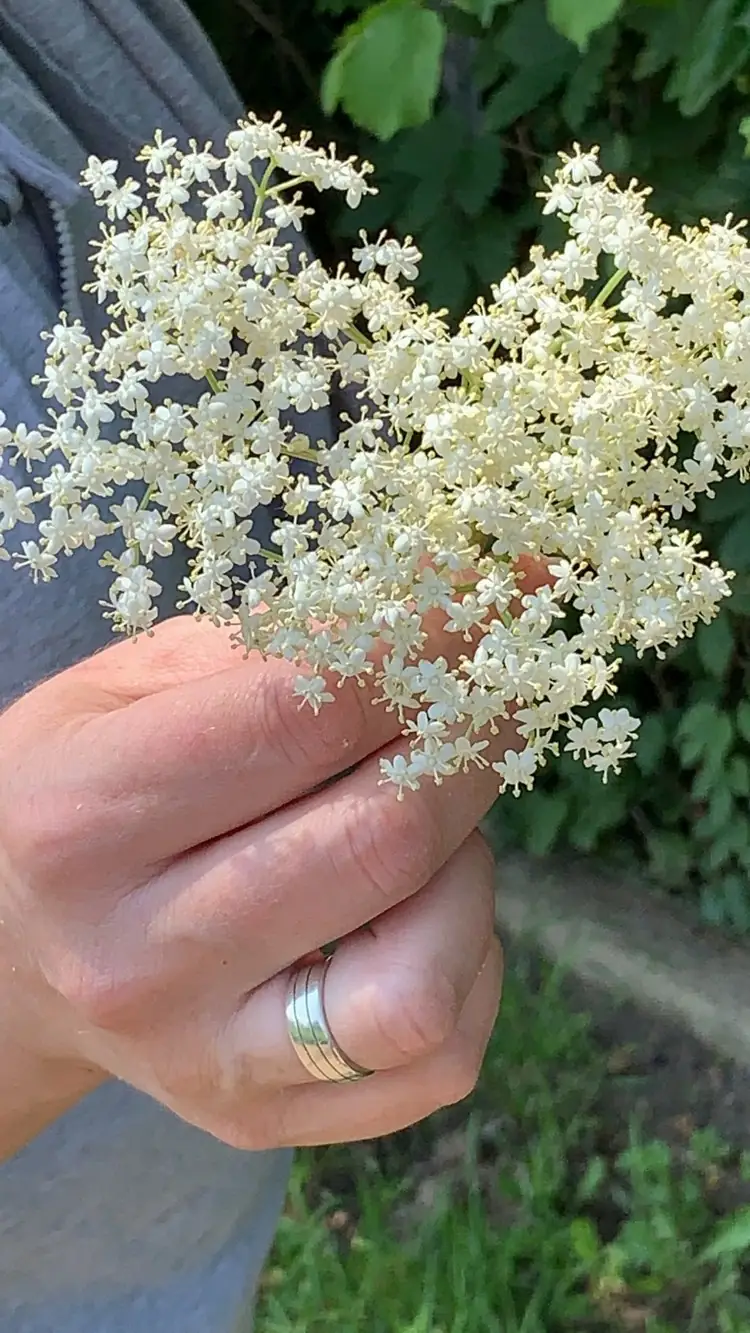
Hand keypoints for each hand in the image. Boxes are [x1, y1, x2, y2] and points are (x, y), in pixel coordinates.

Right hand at [0, 611, 511, 1152]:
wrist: (5, 957)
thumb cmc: (73, 797)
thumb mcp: (120, 692)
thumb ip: (262, 648)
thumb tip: (433, 601)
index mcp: (87, 819)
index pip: (302, 718)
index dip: (425, 644)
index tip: (496, 598)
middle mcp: (141, 958)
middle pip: (378, 845)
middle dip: (472, 744)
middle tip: (495, 693)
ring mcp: (206, 1059)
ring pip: (419, 988)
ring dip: (466, 878)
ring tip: (431, 825)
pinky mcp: (262, 1118)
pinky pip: (436, 1061)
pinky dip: (469, 966)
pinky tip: (426, 911)